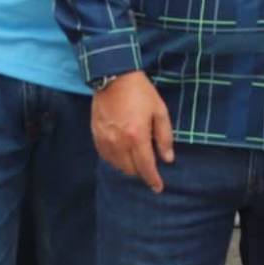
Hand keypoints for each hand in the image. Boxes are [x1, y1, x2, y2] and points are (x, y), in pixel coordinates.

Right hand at [92, 72, 173, 192]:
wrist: (113, 76)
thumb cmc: (140, 92)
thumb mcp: (159, 111)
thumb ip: (164, 137)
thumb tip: (167, 159)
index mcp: (137, 137)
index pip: (146, 167)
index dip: (153, 180)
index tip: (158, 188)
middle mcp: (119, 143)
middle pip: (130, 170)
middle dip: (141, 173)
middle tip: (149, 169)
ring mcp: (105, 140)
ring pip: (117, 166)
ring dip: (128, 168)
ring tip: (136, 162)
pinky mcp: (96, 135)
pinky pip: (105, 157)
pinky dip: (115, 160)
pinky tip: (121, 155)